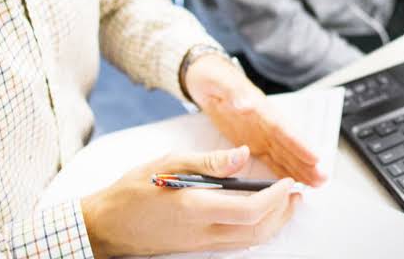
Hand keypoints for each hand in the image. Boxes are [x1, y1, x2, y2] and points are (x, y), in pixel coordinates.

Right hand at [81, 146, 299, 258]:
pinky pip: (235, 242)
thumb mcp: (168, 162)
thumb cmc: (133, 189)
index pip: (249, 210)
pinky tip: (257, 212)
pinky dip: (255, 229)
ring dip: (273, 223)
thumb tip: (242, 156)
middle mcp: (202, 231)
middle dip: (283, 213)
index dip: (275, 198)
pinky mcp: (196, 247)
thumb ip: (208, 161)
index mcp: (196, 207)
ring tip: (284, 202)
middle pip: (257, 231)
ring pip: (249, 241)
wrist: (107, 224)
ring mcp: (200, 244)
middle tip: (295, 193)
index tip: (287, 182)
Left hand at [184, 54, 325, 186]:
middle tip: (324, 178)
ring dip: (300, 169)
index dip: (298, 143)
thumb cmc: (212, 76)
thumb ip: (233, 92)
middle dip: (306, 161)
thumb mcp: (219, 81)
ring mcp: (260, 132)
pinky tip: (293, 182)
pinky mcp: (251, 140)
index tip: (315, 157)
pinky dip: (282, 170)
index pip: (282, 127)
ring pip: (284, 153)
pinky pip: (270, 158)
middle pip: (289, 144)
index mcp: (259, 106)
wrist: (203, 76)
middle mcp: (264, 121)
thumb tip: (246, 104)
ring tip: (318, 184)